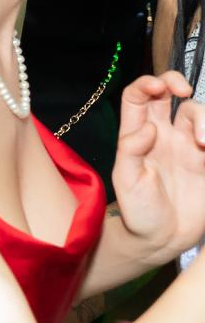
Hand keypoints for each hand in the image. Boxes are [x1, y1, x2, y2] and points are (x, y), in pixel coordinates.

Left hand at [112, 71, 204, 258]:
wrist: (163, 239)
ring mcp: (188, 146)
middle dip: (177, 83)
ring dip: (203, 119)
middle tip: (185, 92)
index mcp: (138, 134)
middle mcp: (164, 134)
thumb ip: (131, 151)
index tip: (158, 87)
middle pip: (171, 96)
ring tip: (203, 144)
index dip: (147, 83)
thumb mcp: (127, 181)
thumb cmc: (138, 209)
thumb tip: (148, 128)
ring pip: (198, 114)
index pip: (138, 97)